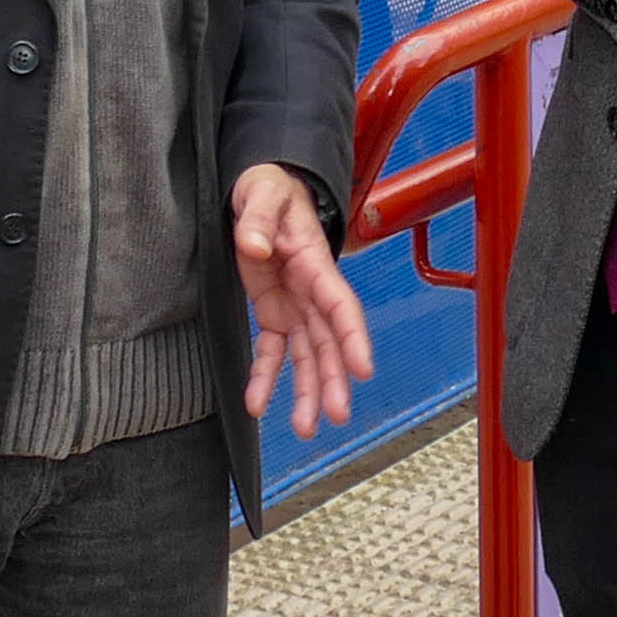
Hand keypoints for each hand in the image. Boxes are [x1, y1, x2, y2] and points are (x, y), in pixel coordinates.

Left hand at [234, 162, 376, 437]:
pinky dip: (266, 378)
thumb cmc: (271, 188)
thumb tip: (253, 246)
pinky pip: (273, 351)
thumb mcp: (260, 194)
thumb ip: (256, 219)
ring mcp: (296, 305)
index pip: (340, 305)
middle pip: (328, 341)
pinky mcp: (275, 312)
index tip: (363, 369)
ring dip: (307, 391)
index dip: (353, 338)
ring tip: (305, 429)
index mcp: (315, 263)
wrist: (264, 190)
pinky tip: (258, 405)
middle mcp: (312, 291)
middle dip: (333, 379)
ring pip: (307, 355)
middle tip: (337, 415)